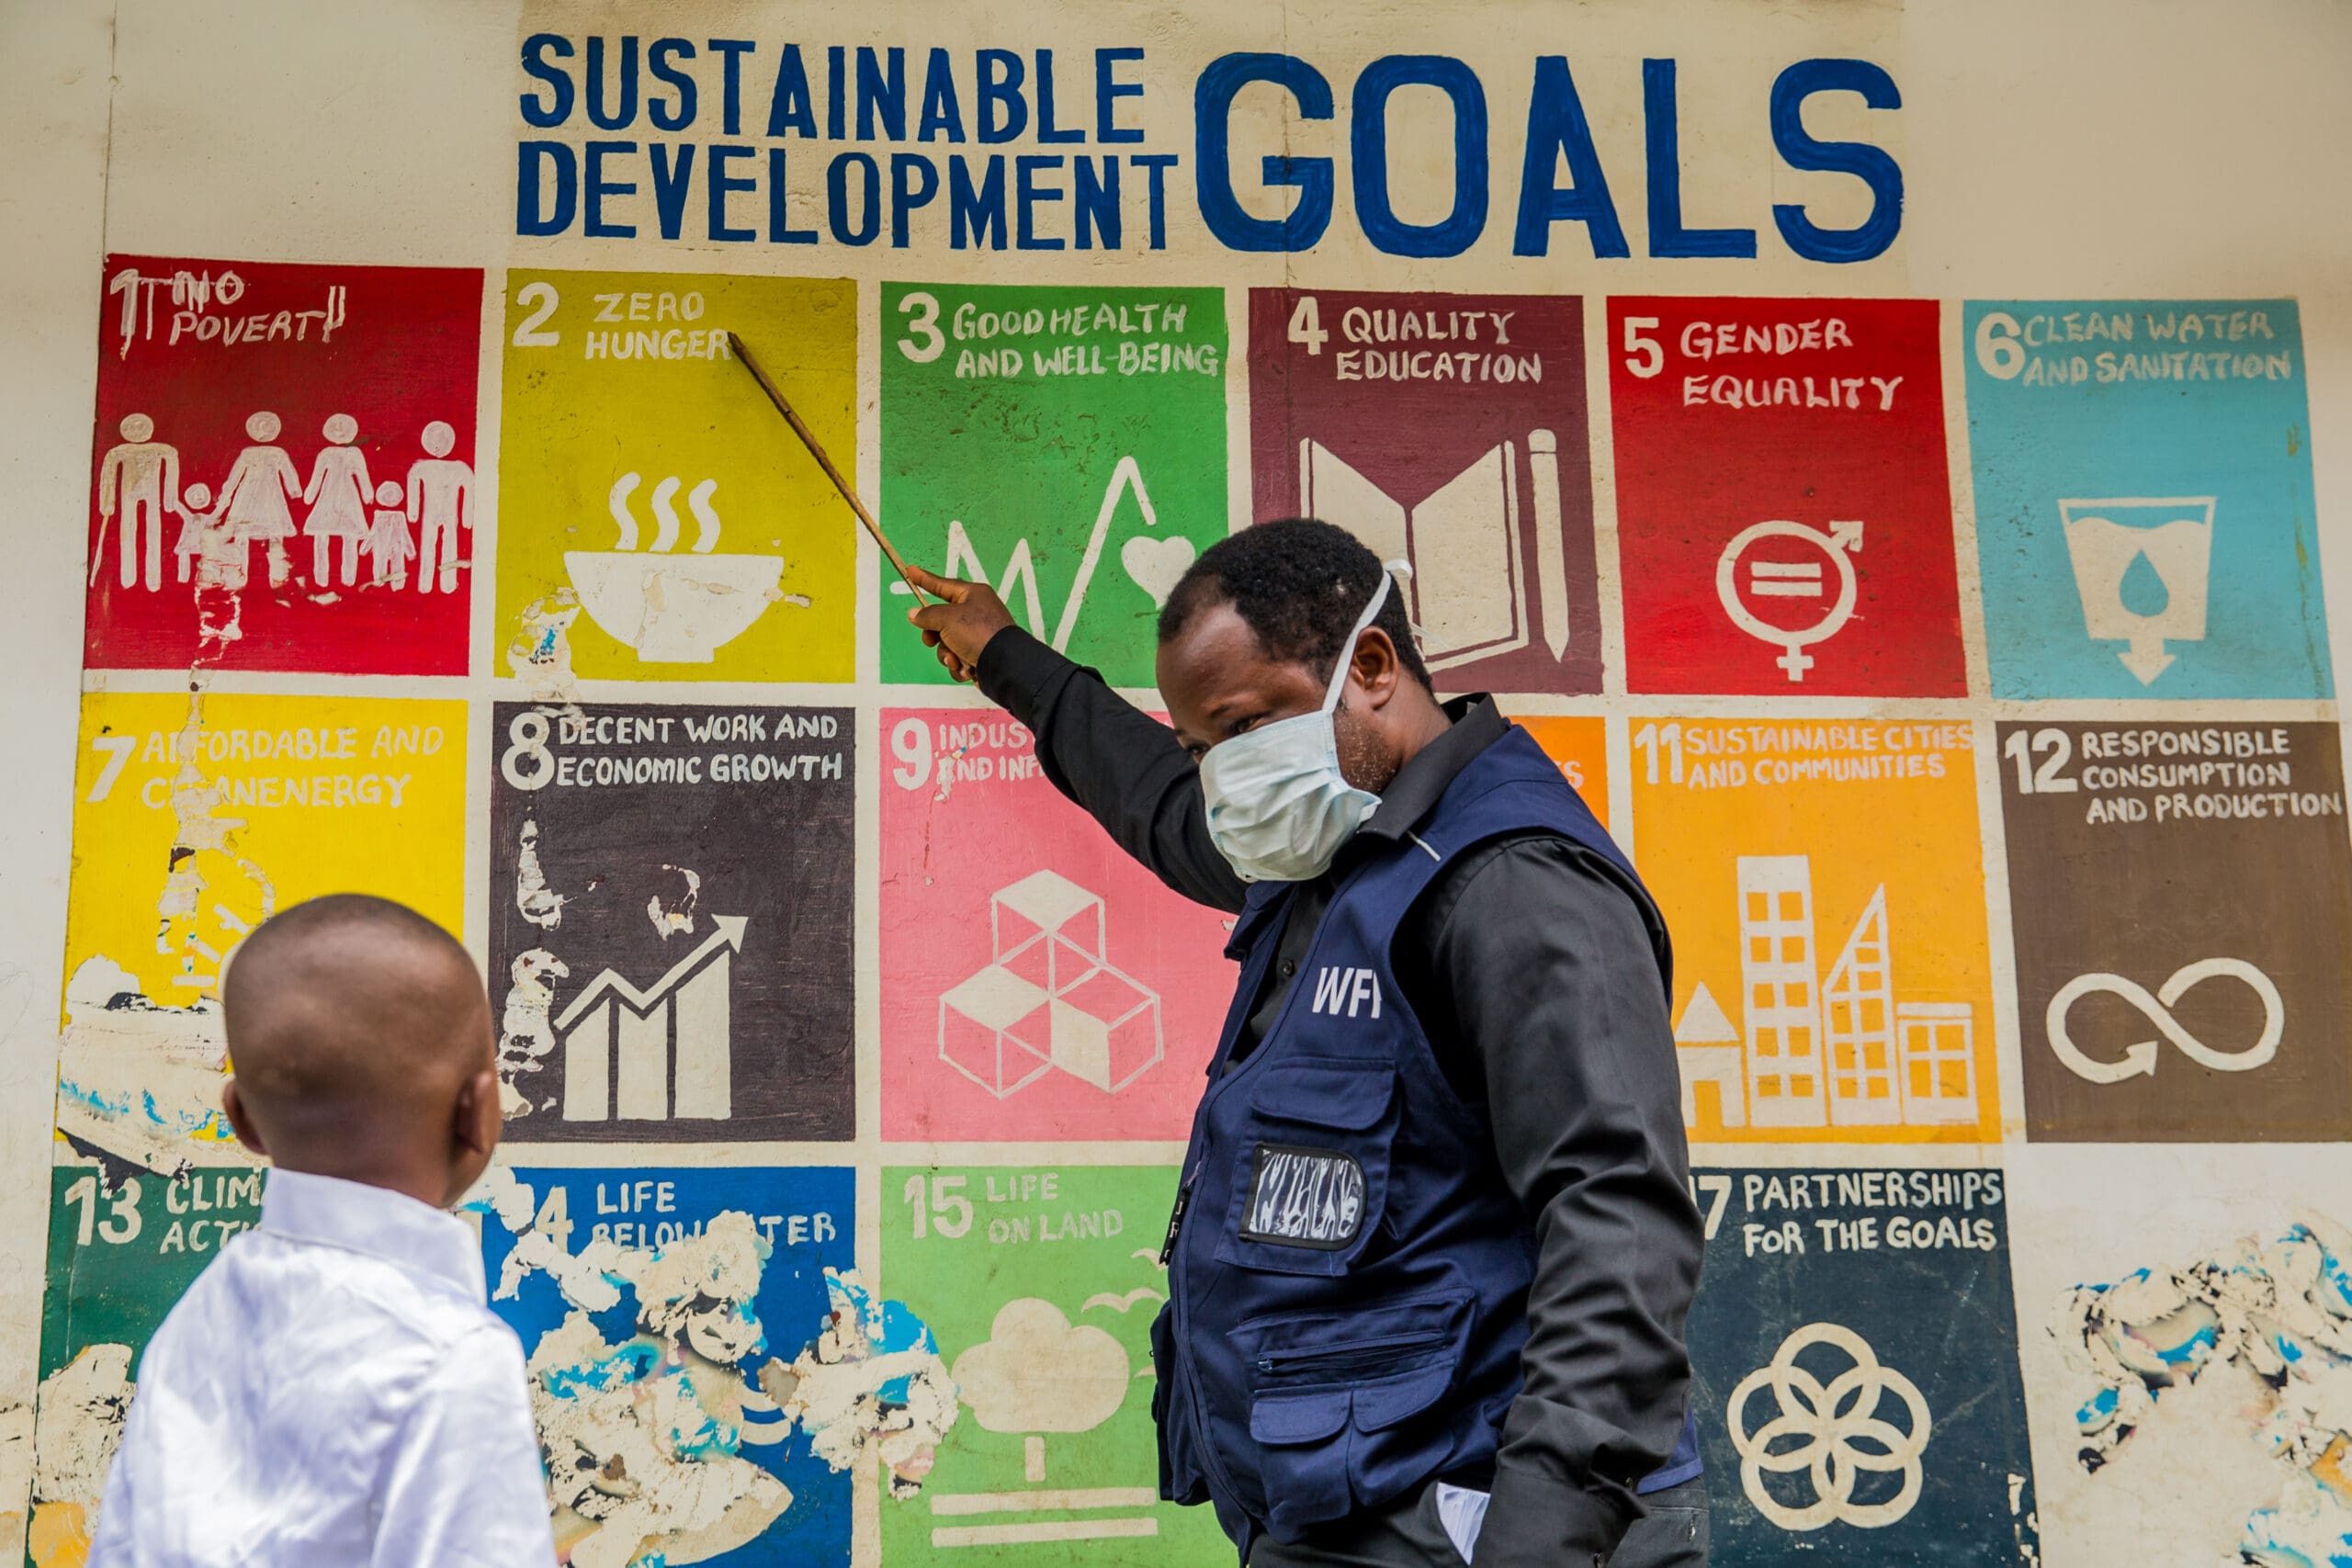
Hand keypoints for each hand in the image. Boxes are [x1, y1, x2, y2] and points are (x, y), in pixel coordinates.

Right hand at [904, 563, 1013, 682]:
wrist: (1003, 665)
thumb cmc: (979, 633)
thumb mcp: (947, 618)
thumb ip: (928, 615)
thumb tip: (915, 614)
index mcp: (973, 595)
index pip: (943, 585)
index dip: (925, 579)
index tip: (911, 571)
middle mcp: (977, 613)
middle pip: (942, 620)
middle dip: (934, 634)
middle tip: (929, 640)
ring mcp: (979, 635)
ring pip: (948, 643)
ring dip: (947, 654)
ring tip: (955, 659)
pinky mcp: (980, 655)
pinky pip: (958, 659)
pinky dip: (959, 665)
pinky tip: (967, 669)